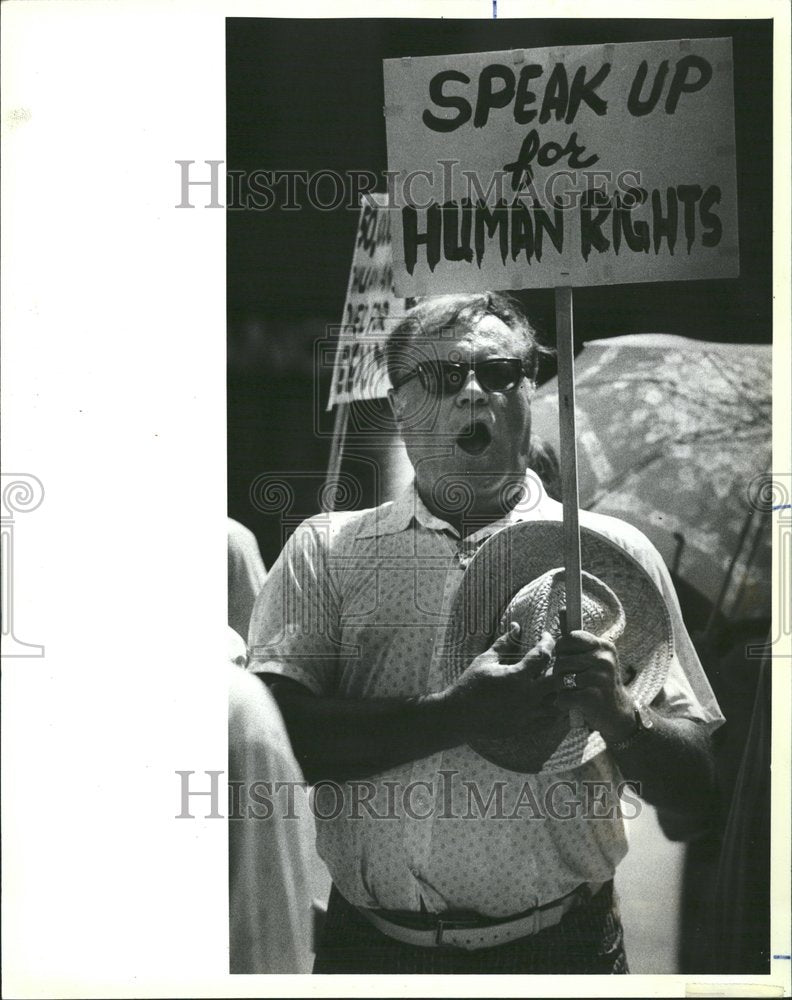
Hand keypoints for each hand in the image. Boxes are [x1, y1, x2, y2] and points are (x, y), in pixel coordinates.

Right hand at [444, 624, 560, 738]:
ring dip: (559, 691)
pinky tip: (549, 700)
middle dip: (560, 668)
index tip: (545, 637)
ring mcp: (527, 714)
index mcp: (516, 676)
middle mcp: (526, 696)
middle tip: (553, 661)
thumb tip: (516, 626)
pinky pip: (551, 721)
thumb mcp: (486, 660)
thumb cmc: (471, 684)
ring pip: (559, 703)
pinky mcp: (525, 727)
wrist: (459, 715)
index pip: (543, 655)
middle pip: (559, 681)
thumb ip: (504, 643)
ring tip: (552, 682)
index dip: (548, 642)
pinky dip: (554, 710)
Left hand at [553, 630, 634, 741]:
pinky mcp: (593, 697)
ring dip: (560, 688)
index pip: (570, 638)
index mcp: (603, 646)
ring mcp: (600, 678)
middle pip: (561, 660)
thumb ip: (575, 636)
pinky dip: (562, 702)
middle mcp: (604, 659)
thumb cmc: (599, 681)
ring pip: (560, 678)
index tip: (565, 657)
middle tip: (568, 679)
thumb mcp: (593, 656)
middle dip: (558, 671)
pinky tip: (571, 703)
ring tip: (570, 690)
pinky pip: (564, 696)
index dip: (561, 649)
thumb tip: (562, 608)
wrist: (617, 713)